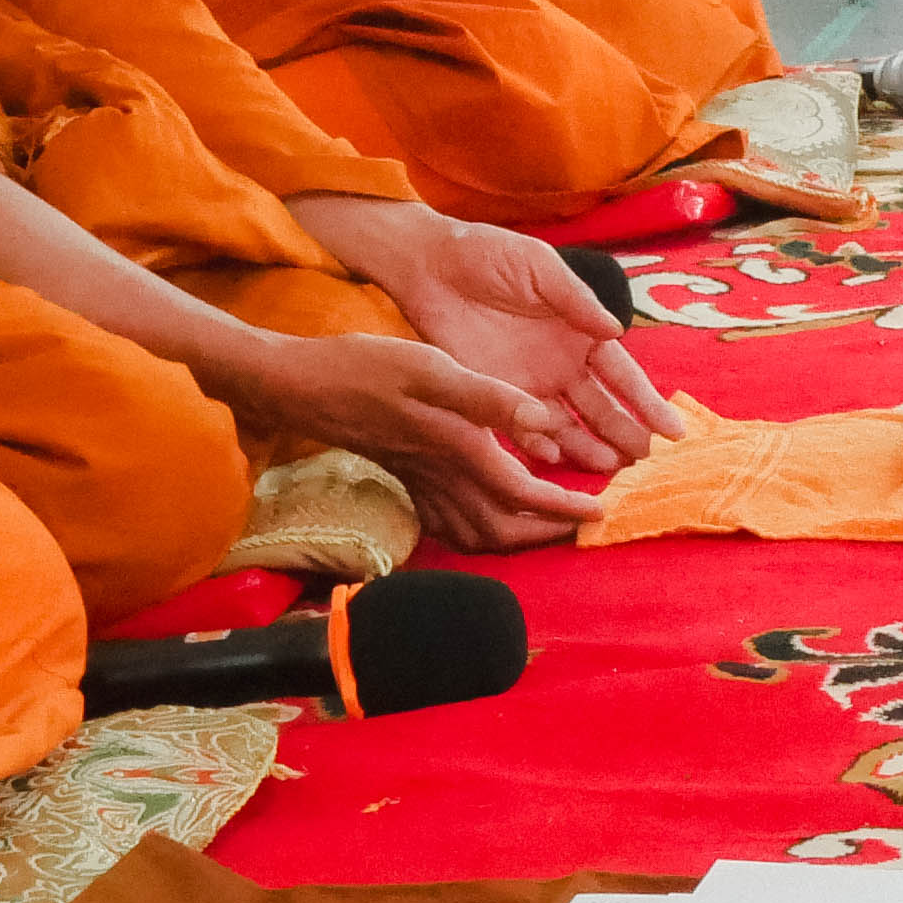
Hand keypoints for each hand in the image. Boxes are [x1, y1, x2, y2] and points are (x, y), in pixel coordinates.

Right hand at [237, 329, 612, 552]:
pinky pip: (447, 525)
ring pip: (475, 534)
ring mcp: (419, 483)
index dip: (564, 508)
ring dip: (515, 537)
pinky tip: (488, 515)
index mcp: (458, 447)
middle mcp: (441, 476)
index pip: (523, 494)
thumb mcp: (431, 365)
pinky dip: (477, 532)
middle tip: (581, 523)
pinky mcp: (404, 479)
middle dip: (546, 533)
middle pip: (502, 529)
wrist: (302, 385)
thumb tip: (540, 417)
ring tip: (546, 524)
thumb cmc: (365, 366)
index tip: (600, 511)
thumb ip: (488, 395)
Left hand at [293, 195, 679, 475]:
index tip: (673, 430)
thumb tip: (617, 331)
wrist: (429, 265)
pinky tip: (553, 459)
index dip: (647, 402)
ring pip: (568, 426)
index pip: (622, 374)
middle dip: (624, 434)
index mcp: (581, 331)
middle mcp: (561, 363)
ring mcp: (529, 383)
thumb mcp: (540, 267)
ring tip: (611, 471)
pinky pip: (520, 427)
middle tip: (645, 461)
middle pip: (601, 408)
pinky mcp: (493, 394)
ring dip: (588, 448)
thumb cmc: (490, 254)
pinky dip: (537, 444)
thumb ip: (576, 300)